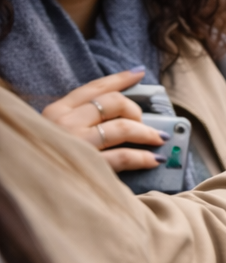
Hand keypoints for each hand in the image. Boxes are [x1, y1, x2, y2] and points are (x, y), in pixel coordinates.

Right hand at [41, 68, 166, 171]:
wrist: (30, 189)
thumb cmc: (48, 160)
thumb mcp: (56, 132)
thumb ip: (80, 119)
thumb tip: (121, 108)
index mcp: (55, 111)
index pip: (94, 88)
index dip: (120, 79)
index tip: (139, 73)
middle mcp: (64, 123)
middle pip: (113, 103)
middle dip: (136, 111)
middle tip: (145, 123)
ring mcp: (76, 144)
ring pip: (123, 127)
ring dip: (147, 133)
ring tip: (159, 139)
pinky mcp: (87, 166)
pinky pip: (123, 156)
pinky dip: (143, 157)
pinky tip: (153, 159)